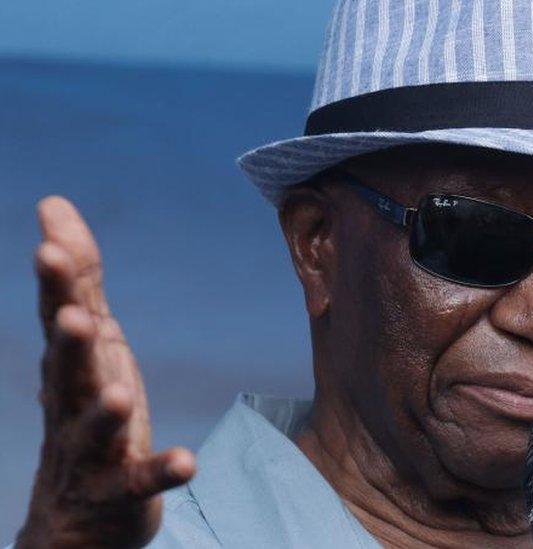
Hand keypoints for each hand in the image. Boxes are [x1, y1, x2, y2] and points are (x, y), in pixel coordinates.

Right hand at [15, 196, 195, 547]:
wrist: (79, 510)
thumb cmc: (86, 407)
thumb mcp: (89, 338)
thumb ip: (79, 276)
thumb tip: (53, 203)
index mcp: (70, 363)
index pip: (60, 317)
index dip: (56, 285)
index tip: (48, 247)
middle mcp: (73, 403)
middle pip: (68, 371)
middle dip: (69, 343)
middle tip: (72, 316)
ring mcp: (94, 450)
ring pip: (95, 430)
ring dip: (104, 411)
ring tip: (118, 393)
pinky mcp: (122, 490)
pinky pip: (141, 480)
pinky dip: (162, 471)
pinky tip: (187, 463)